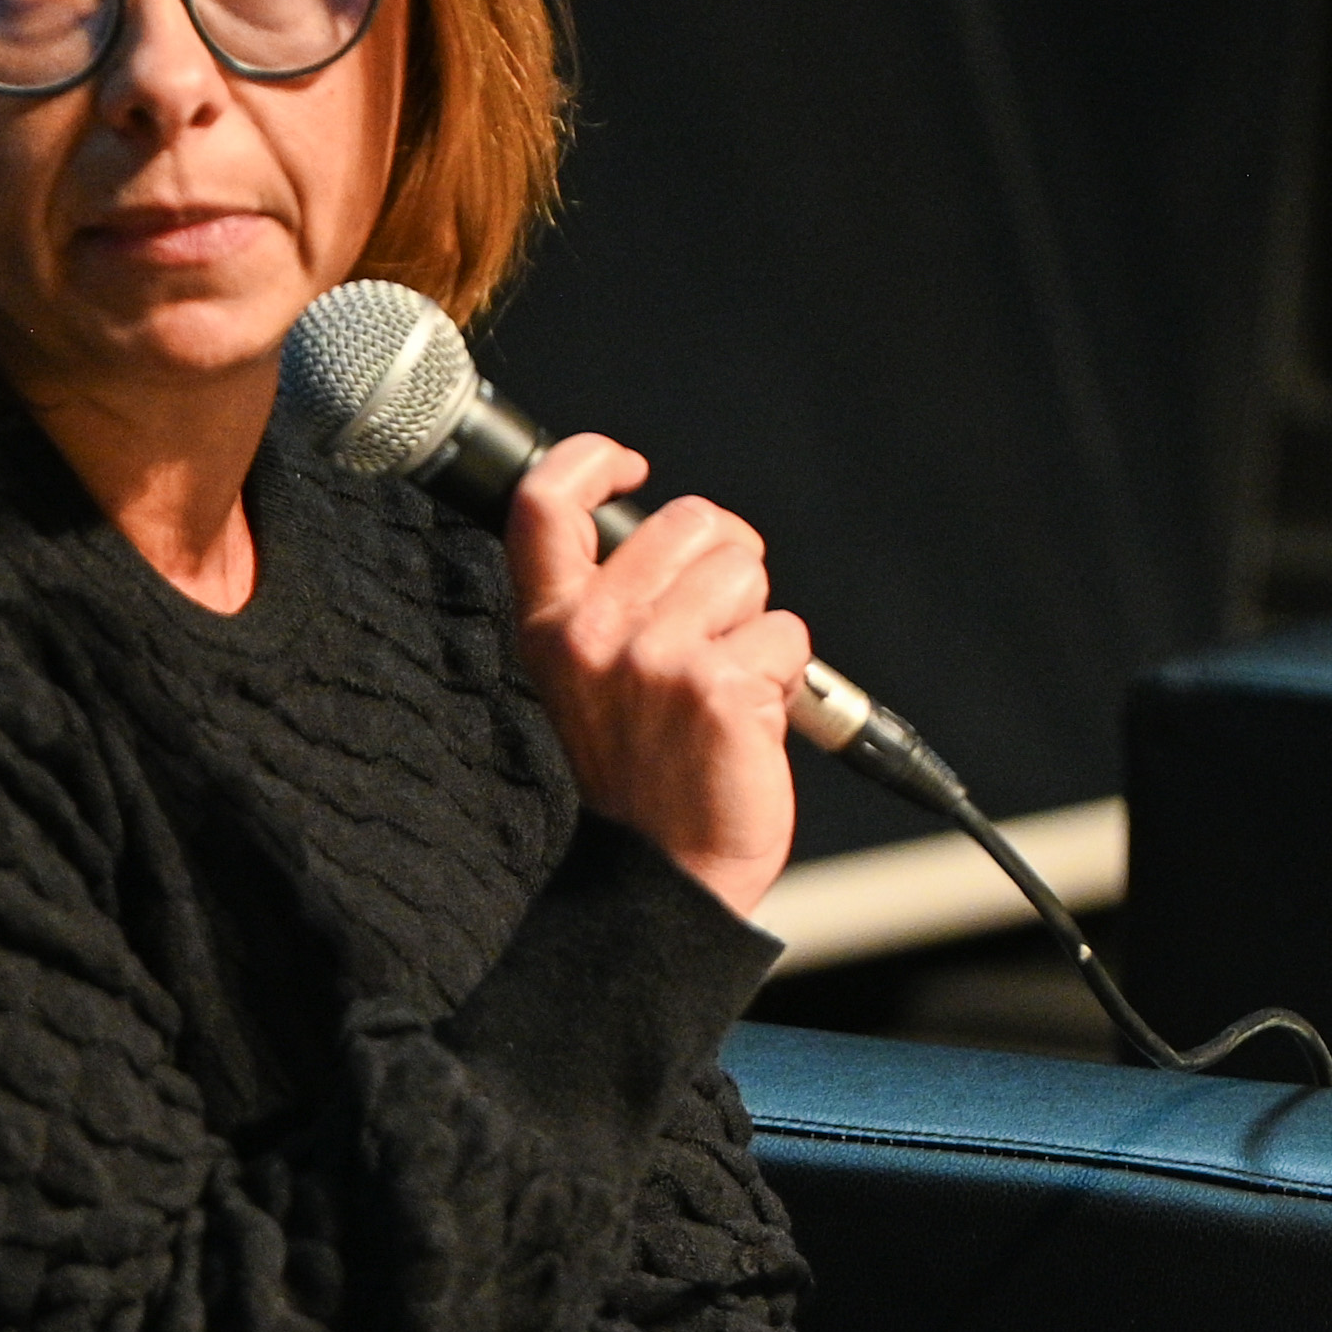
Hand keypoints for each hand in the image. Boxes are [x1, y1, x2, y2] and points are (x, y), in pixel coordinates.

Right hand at [504, 433, 812, 920]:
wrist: (662, 872)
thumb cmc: (635, 774)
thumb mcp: (585, 677)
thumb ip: (608, 601)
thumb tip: (679, 534)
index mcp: (550, 625)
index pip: (544, 500)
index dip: (591, 460)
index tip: (630, 467)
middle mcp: (594, 632)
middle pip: (691, 520)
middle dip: (726, 561)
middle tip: (716, 627)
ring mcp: (656, 658)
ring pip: (748, 573)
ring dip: (756, 623)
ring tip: (726, 684)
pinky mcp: (720, 687)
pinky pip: (787, 635)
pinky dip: (786, 677)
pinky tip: (749, 719)